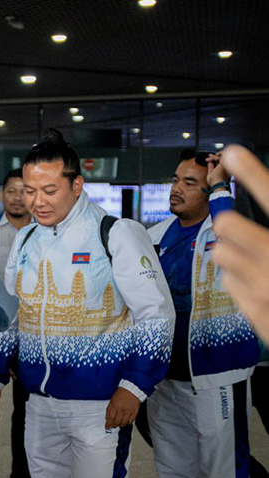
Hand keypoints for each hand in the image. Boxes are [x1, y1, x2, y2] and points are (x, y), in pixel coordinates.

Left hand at [105, 387, 139, 429]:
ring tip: (119, 424)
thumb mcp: (112, 400)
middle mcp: (121, 410)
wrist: (132, 389)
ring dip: (121, 425)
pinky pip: (131, 421)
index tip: (107, 427)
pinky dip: (128, 423)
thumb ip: (109, 409)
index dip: (108, 424)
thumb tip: (107, 418)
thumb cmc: (121, 394)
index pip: (110, 418)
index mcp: (115, 406)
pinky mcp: (135, 412)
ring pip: (124, 423)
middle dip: (114, 426)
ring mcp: (128, 411)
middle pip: (117, 422)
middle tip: (113, 426)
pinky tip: (126, 422)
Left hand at [210, 145, 268, 342]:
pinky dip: (240, 282)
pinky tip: (260, 288)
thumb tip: (253, 210)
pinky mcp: (256, 313)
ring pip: (223, 255)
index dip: (254, 175)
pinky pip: (230, 283)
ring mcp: (267, 291)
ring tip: (253, 262)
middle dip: (231, 226)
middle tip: (234, 227)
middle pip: (231, 228)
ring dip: (232, 254)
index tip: (234, 154)